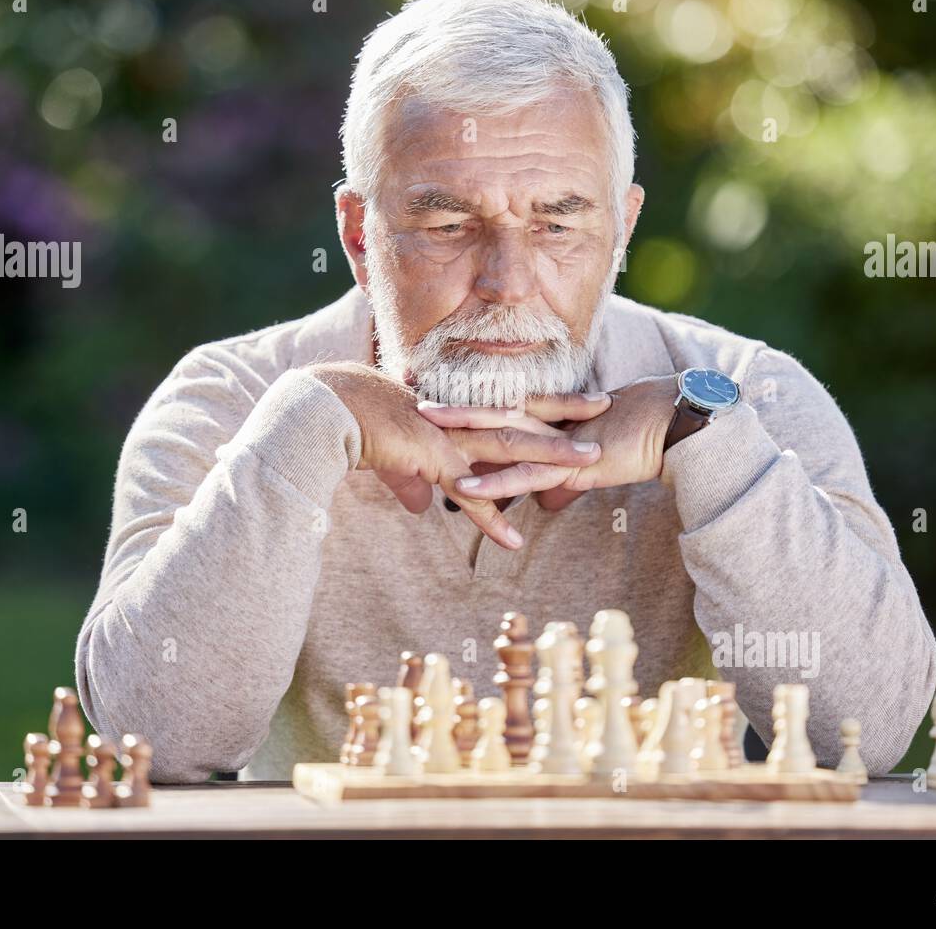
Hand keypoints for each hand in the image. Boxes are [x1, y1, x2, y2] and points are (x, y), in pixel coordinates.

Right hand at [306, 363, 609, 548]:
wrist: (327, 412)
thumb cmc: (354, 421)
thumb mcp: (393, 452)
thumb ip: (413, 479)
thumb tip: (422, 504)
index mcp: (454, 410)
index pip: (511, 401)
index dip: (547, 399)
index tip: (579, 397)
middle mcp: (458, 419)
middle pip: (523, 416)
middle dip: (567, 414)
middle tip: (608, 408)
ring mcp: (449, 439)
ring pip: (511, 449)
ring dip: (549, 458)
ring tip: (587, 466)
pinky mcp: (432, 462)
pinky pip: (470, 496)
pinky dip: (493, 519)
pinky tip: (515, 540)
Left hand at [415, 374, 678, 510]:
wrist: (675, 431)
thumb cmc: (640, 441)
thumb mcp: (594, 467)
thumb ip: (566, 483)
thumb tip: (548, 504)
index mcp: (550, 416)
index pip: (499, 407)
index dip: (464, 403)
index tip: (429, 397)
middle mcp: (547, 423)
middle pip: (488, 412)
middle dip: (448, 409)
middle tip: (408, 400)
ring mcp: (556, 443)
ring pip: (499, 437)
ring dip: (460, 435)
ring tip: (422, 433)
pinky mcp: (569, 466)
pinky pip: (524, 476)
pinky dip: (494, 482)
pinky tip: (465, 488)